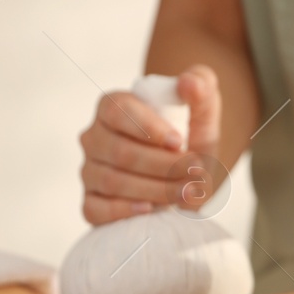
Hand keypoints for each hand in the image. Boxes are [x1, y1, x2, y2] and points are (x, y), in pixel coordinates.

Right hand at [77, 64, 223, 223]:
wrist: (187, 178)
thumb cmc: (190, 140)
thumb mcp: (203, 112)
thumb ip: (201, 86)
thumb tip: (188, 83)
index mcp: (112, 107)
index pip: (118, 110)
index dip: (148, 128)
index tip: (180, 142)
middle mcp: (94, 137)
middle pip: (119, 151)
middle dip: (162, 165)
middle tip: (195, 172)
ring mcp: (90, 171)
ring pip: (113, 181)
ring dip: (155, 189)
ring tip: (188, 192)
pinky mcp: (91, 203)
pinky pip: (96, 209)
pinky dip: (124, 210)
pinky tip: (150, 209)